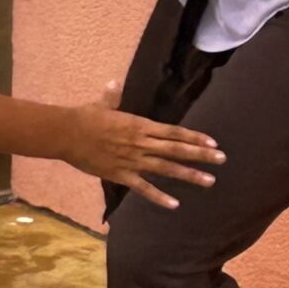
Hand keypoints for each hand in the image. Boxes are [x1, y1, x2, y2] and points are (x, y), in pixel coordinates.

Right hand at [66, 81, 222, 209]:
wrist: (66, 133)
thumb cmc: (84, 117)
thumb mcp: (102, 104)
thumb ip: (113, 96)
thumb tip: (114, 83)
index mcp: (140, 125)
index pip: (174, 132)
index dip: (194, 137)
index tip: (212, 142)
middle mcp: (141, 143)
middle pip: (177, 150)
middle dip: (201, 155)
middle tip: (222, 160)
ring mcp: (132, 160)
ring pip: (166, 169)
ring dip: (189, 175)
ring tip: (209, 181)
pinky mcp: (121, 175)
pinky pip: (143, 188)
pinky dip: (159, 196)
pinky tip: (175, 204)